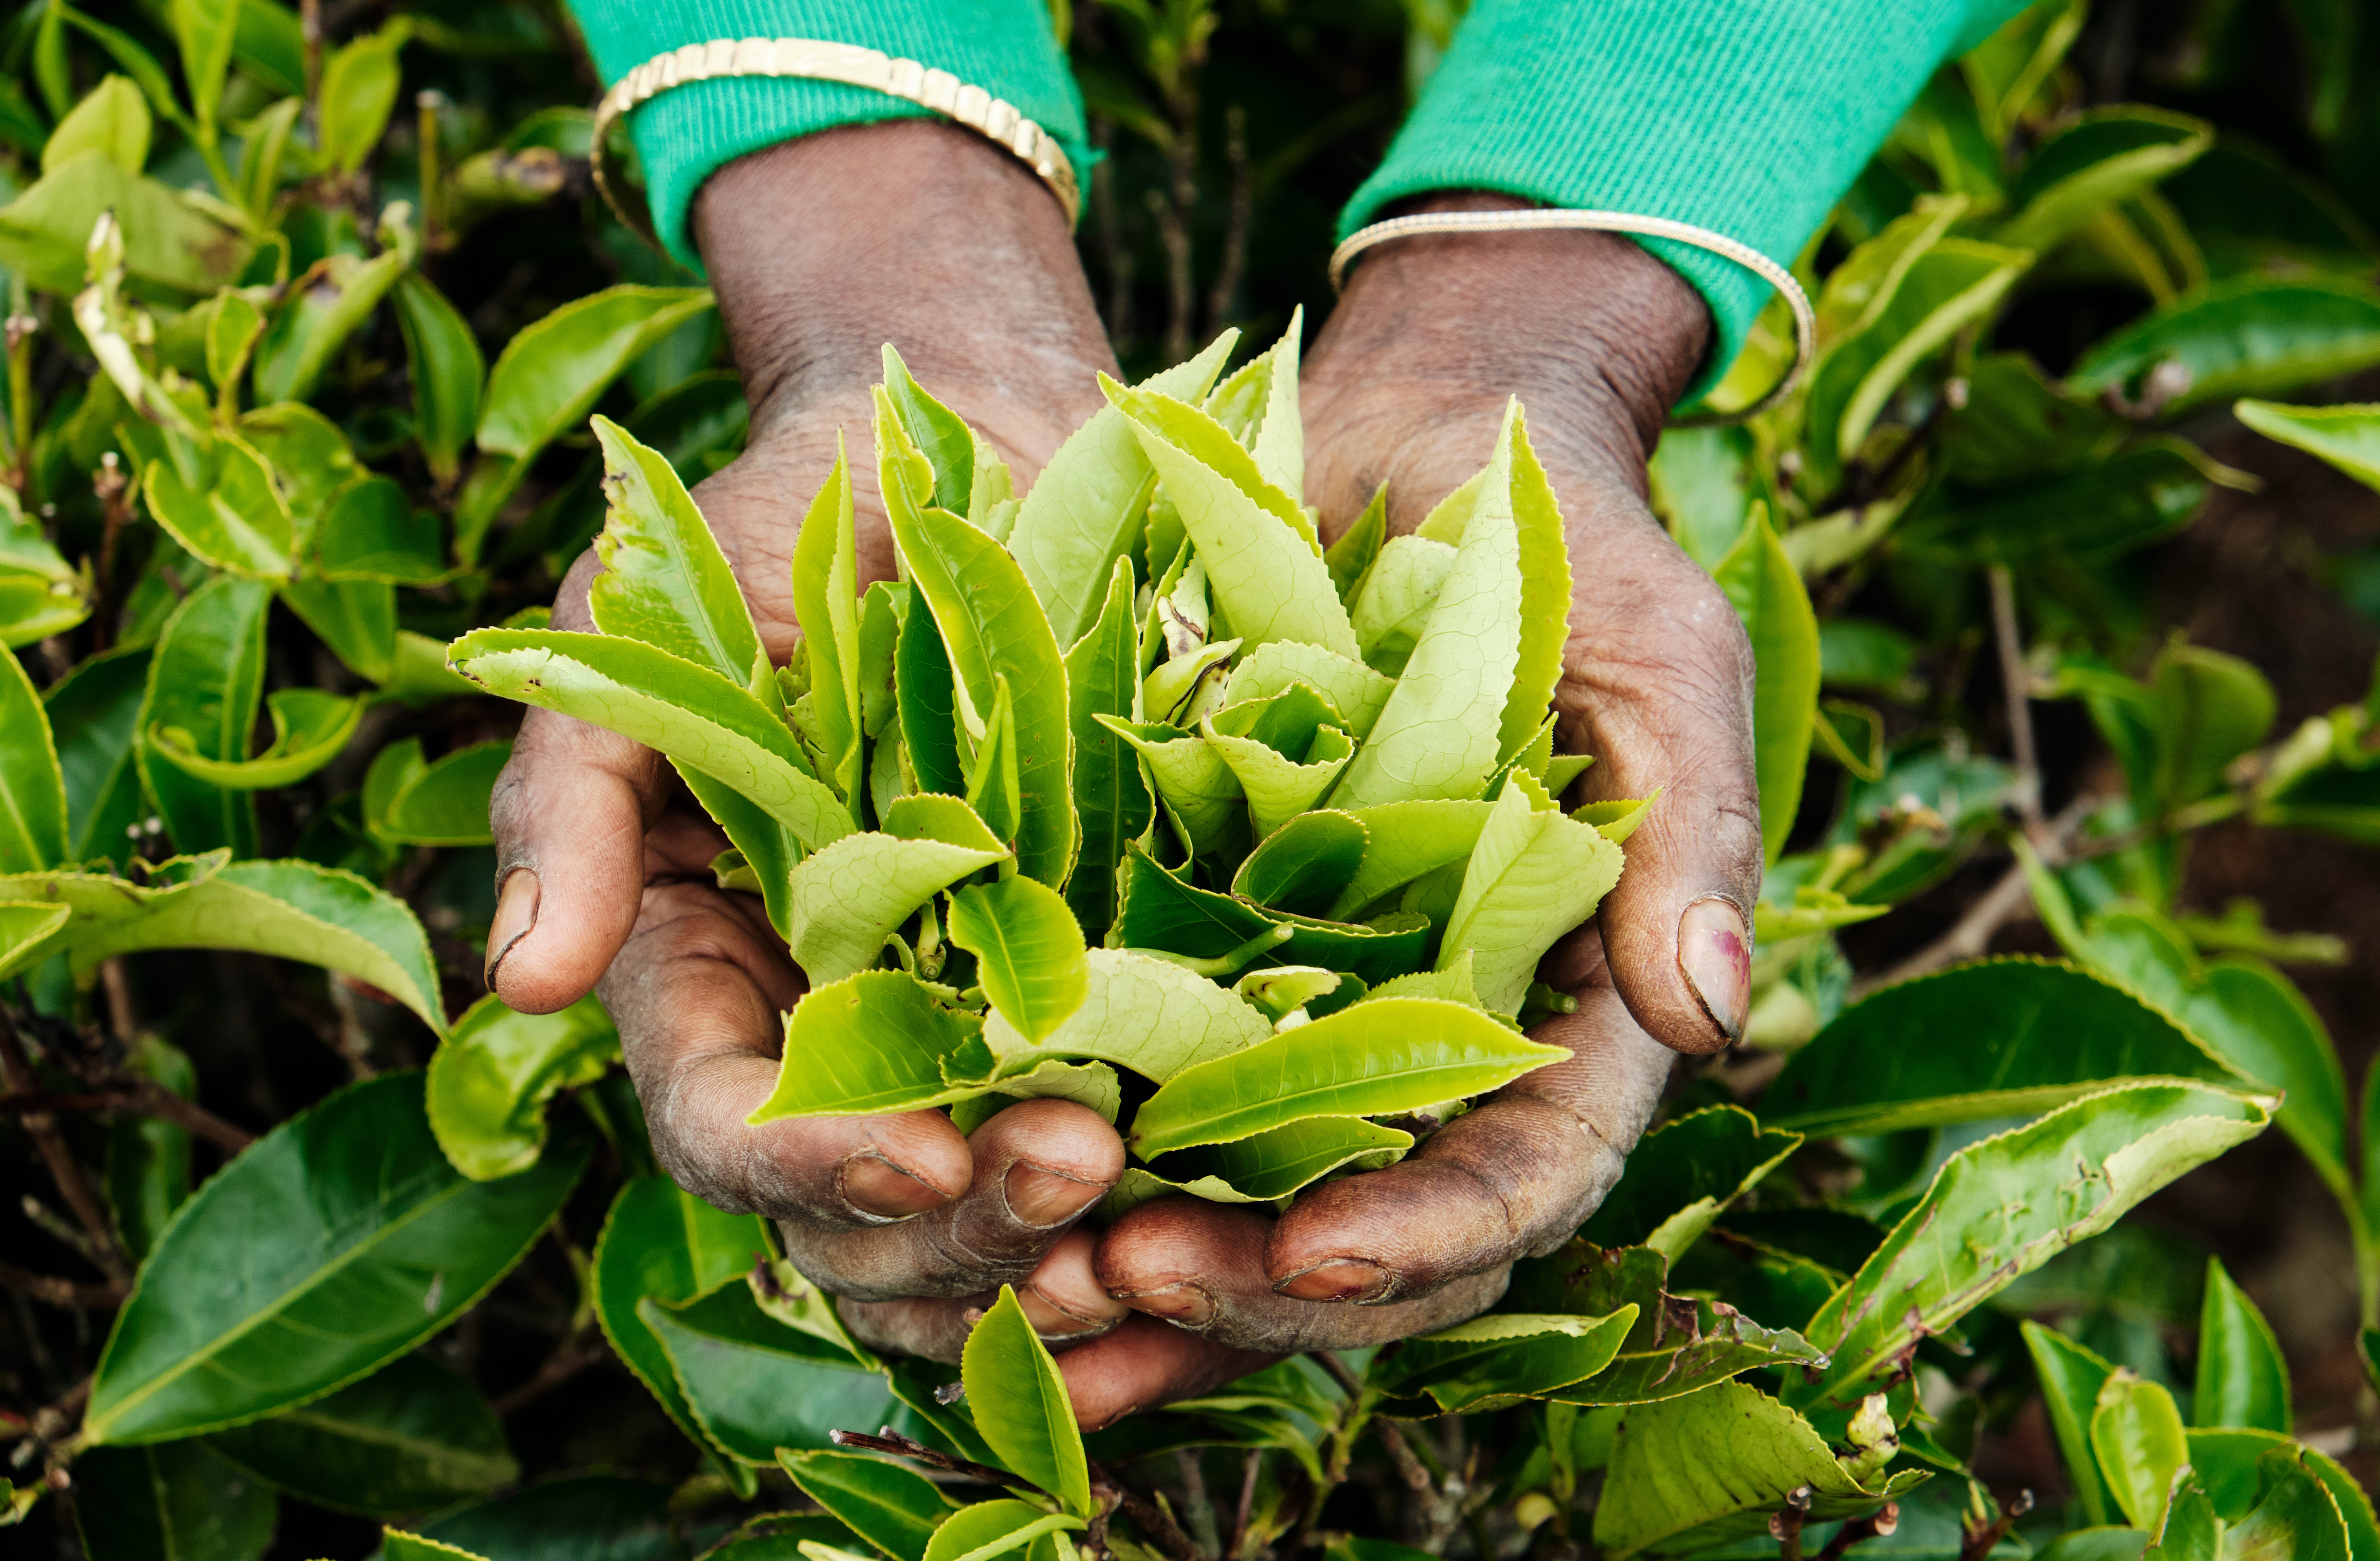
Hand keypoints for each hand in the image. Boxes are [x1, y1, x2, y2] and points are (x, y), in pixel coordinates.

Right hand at [485, 123, 1143, 1374]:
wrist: (962, 446)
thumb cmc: (772, 537)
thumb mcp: (640, 641)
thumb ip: (573, 805)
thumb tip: (519, 988)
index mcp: (710, 976)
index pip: (726, 1125)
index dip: (807, 1162)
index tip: (918, 1161)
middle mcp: (835, 1038)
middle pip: (866, 1221)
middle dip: (965, 1227)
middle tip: (1082, 1169)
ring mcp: (969, 1037)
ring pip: (987, 1233)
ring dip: (1063, 1253)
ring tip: (1162, 1227)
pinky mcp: (1104, 1008)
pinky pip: (1120, 1172)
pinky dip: (1163, 1223)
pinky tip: (1234, 1234)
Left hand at [1092, 195, 1759, 1388]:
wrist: (1418, 442)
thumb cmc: (1562, 539)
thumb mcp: (1653, 652)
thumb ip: (1690, 823)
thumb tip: (1711, 1009)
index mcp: (1571, 999)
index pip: (1528, 1170)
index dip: (1438, 1234)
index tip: (1321, 1255)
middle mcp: (1445, 1031)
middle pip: (1379, 1224)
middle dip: (1270, 1280)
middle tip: (1133, 1276)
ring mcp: (1320, 999)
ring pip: (1254, 1188)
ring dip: (1164, 1249)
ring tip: (1050, 1264)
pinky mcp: (1204, 945)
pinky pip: (1150, 1084)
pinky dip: (1088, 1152)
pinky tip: (988, 1180)